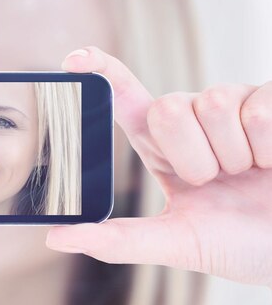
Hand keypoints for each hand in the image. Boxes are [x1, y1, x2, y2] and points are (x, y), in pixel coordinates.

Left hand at [46, 46, 271, 288]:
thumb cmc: (240, 245)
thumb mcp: (177, 243)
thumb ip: (119, 240)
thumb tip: (54, 237)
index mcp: (165, 149)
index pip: (129, 103)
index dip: (104, 75)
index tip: (73, 59)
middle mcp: (196, 120)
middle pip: (167, 108)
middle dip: (193, 157)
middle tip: (219, 181)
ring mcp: (237, 105)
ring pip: (214, 105)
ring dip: (235, 155)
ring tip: (253, 173)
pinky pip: (259, 110)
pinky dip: (269, 149)